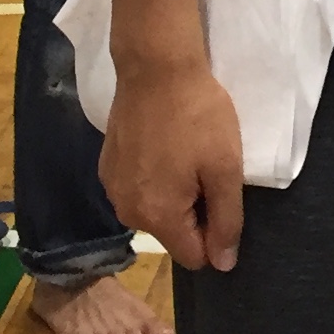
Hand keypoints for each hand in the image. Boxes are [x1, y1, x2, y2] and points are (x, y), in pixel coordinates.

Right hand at [101, 55, 246, 271]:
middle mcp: (127, 212)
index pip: (193, 256)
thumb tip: (223, 266)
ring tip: (185, 152)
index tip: (221, 196)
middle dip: (194, 210)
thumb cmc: (198, 116)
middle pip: (173, 234)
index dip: (215, 234)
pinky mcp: (107, 167)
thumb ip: (226, 221)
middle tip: (205, 167)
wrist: (155, 68)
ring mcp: (112, 189)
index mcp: (157, 218)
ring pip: (155, 211)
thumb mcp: (225, 168)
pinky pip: (139, 188)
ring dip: (174, 193)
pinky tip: (164, 144)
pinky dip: (154, 176)